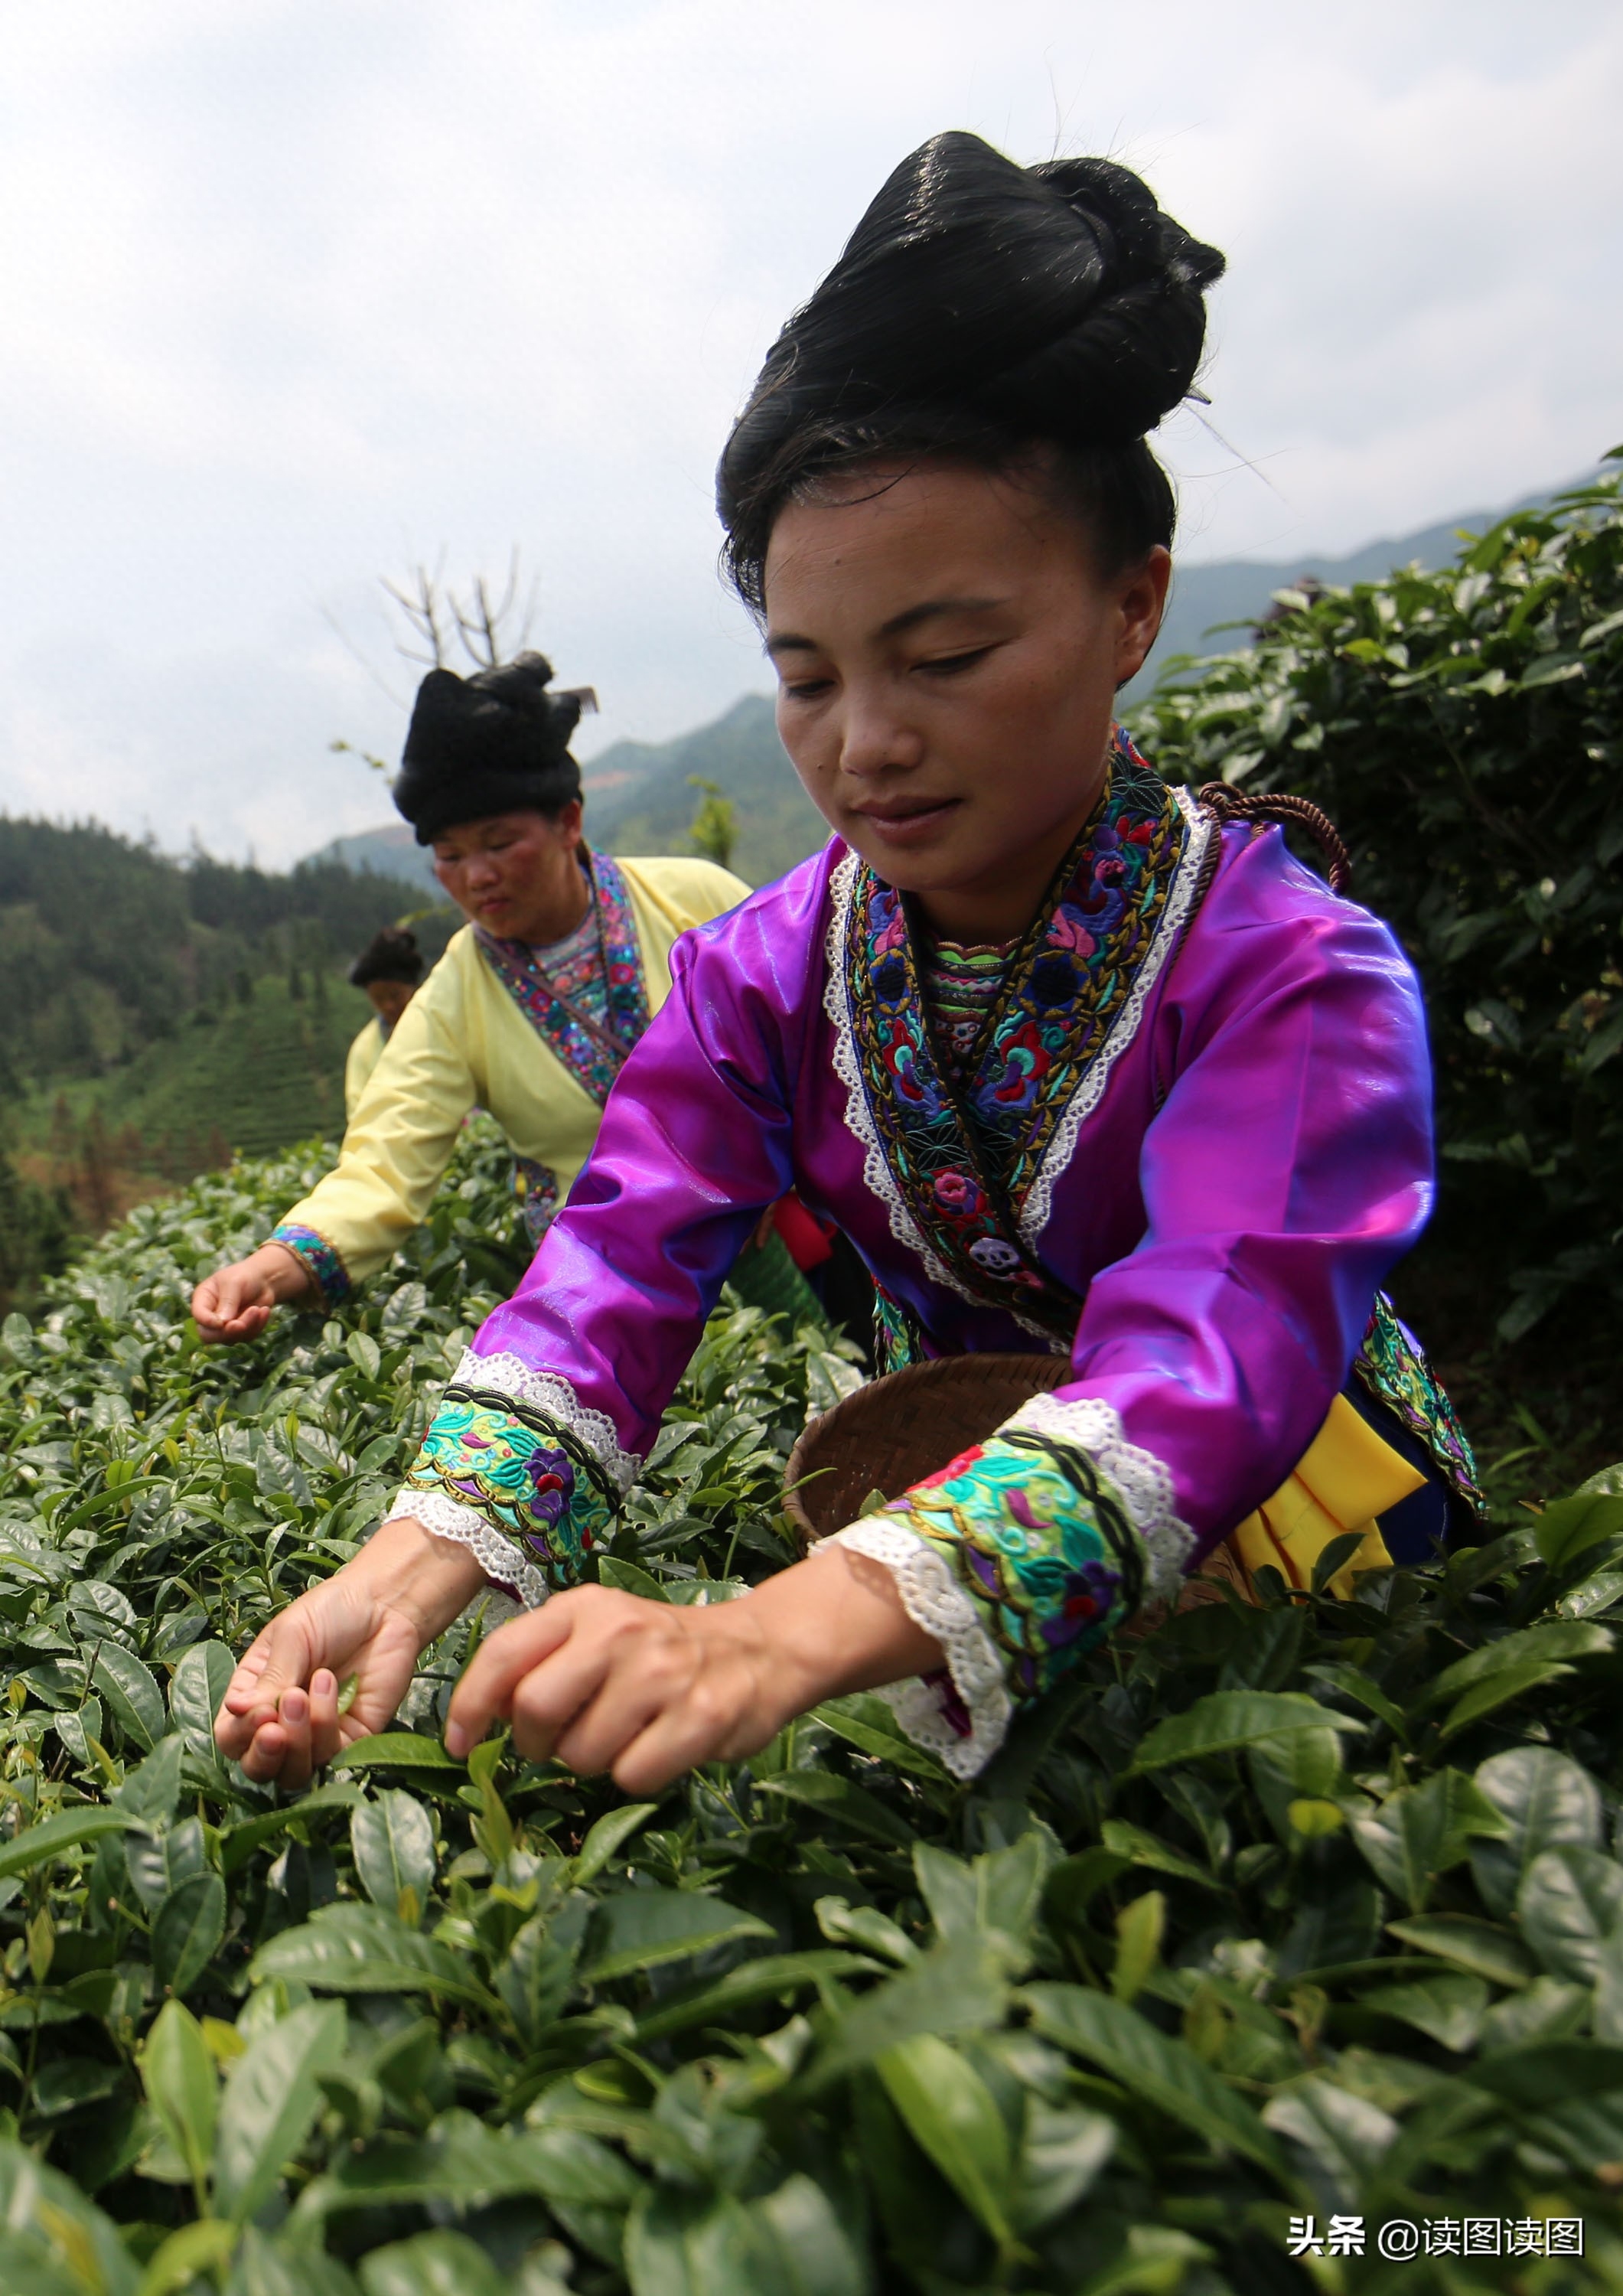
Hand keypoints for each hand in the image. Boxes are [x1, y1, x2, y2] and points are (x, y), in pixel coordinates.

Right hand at [191, 1243, 312, 1343]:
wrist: (265, 1280)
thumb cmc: (245, 1276)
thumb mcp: (235, 1283)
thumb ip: (228, 1301)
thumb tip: (222, 1323)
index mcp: (203, 1299)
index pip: (199, 1316)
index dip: (208, 1322)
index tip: (222, 1323)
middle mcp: (210, 1315)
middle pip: (209, 1335)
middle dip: (228, 1331)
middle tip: (243, 1323)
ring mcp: (224, 1326)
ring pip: (230, 1338)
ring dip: (247, 1327)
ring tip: (259, 1309)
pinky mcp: (239, 1332)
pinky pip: (246, 1337)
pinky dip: (257, 1326)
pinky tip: (264, 1311)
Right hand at [215, 1517, 485, 1786]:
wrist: (384, 1605)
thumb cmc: (331, 1612)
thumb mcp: (290, 1638)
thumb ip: (269, 1679)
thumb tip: (235, 1711)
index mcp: (254, 1695)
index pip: (231, 1736)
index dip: (240, 1734)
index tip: (257, 1712)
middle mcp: (282, 1722)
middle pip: (258, 1767)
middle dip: (263, 1755)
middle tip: (274, 1728)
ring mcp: (317, 1735)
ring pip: (293, 1772)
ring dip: (296, 1741)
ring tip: (302, 1696)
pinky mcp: (351, 1738)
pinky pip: (331, 1756)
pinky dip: (326, 1726)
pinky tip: (331, 1686)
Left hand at [445, 1543, 943, 1794]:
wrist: (760, 1648)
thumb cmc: (658, 1651)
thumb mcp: (598, 1633)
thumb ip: (543, 1662)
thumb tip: (487, 1717)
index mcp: (584, 1607)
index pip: (503, 1654)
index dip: (470, 1706)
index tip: (461, 1745)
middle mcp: (620, 1632)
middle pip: (535, 1711)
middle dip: (537, 1745)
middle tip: (561, 1745)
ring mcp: (663, 1673)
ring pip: (583, 1754)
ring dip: (594, 1763)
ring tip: (626, 1737)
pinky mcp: (701, 1716)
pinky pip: (633, 1777)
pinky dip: (638, 1777)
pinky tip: (660, 1748)